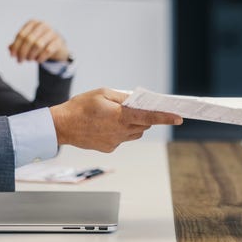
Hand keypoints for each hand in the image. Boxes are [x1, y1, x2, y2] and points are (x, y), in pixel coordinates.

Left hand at [8, 19, 69, 62]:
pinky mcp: (58, 41)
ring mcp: (52, 32)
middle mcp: (42, 25)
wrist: (57, 45)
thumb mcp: (28, 41)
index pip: (21, 35)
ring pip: (38, 45)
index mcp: (33, 23)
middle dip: (22, 52)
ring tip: (29, 60)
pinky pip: (47, 50)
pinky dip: (40, 57)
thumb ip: (17, 44)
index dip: (15, 46)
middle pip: (28, 40)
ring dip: (31, 55)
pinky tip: (38, 60)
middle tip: (20, 61)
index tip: (12, 56)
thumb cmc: (40, 42)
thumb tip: (10, 50)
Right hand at [50, 88, 182, 151]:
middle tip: (136, 108)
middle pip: (144, 125)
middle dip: (144, 117)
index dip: (165, 117)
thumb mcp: (103, 93)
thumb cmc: (81, 106)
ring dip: (134, 124)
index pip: (149, 117)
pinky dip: (121, 131)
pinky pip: (123, 139)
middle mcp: (120, 131)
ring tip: (118, 116)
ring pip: (135, 133)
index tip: (179, 117)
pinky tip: (106, 125)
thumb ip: (122, 97)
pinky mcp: (109, 148)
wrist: (62, 125)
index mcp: (120, 116)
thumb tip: (136, 101)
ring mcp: (115, 142)